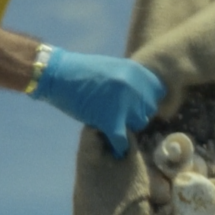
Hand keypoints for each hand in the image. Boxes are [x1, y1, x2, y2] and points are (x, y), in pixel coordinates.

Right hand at [31, 47, 164, 157]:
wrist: (57, 74)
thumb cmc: (82, 72)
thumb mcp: (114, 67)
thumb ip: (131, 80)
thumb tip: (144, 97)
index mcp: (137, 72)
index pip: (158, 93)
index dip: (146, 101)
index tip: (134, 105)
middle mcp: (135, 86)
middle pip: (149, 111)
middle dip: (135, 115)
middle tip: (118, 116)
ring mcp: (123, 103)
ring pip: (138, 125)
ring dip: (126, 127)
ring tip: (111, 125)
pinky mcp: (109, 119)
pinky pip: (122, 140)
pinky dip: (118, 146)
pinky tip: (114, 147)